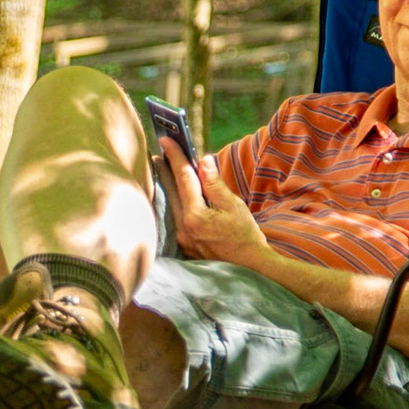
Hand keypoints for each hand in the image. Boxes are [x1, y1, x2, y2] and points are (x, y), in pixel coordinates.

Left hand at [160, 138, 269, 267]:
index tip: (166, 139)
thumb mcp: (234, 206)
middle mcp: (183, 228)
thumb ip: (215, 184)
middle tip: (158, 151)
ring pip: (172, 205)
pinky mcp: (185, 246)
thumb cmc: (246, 237)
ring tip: (163, 169)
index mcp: (195, 216)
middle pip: (171, 191)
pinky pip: (175, 218)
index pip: (183, 178)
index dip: (175, 157)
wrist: (250, 270)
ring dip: (168, 186)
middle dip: (165, 170)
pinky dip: (175, 203)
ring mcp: (182, 238)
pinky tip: (174, 196)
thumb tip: (203, 161)